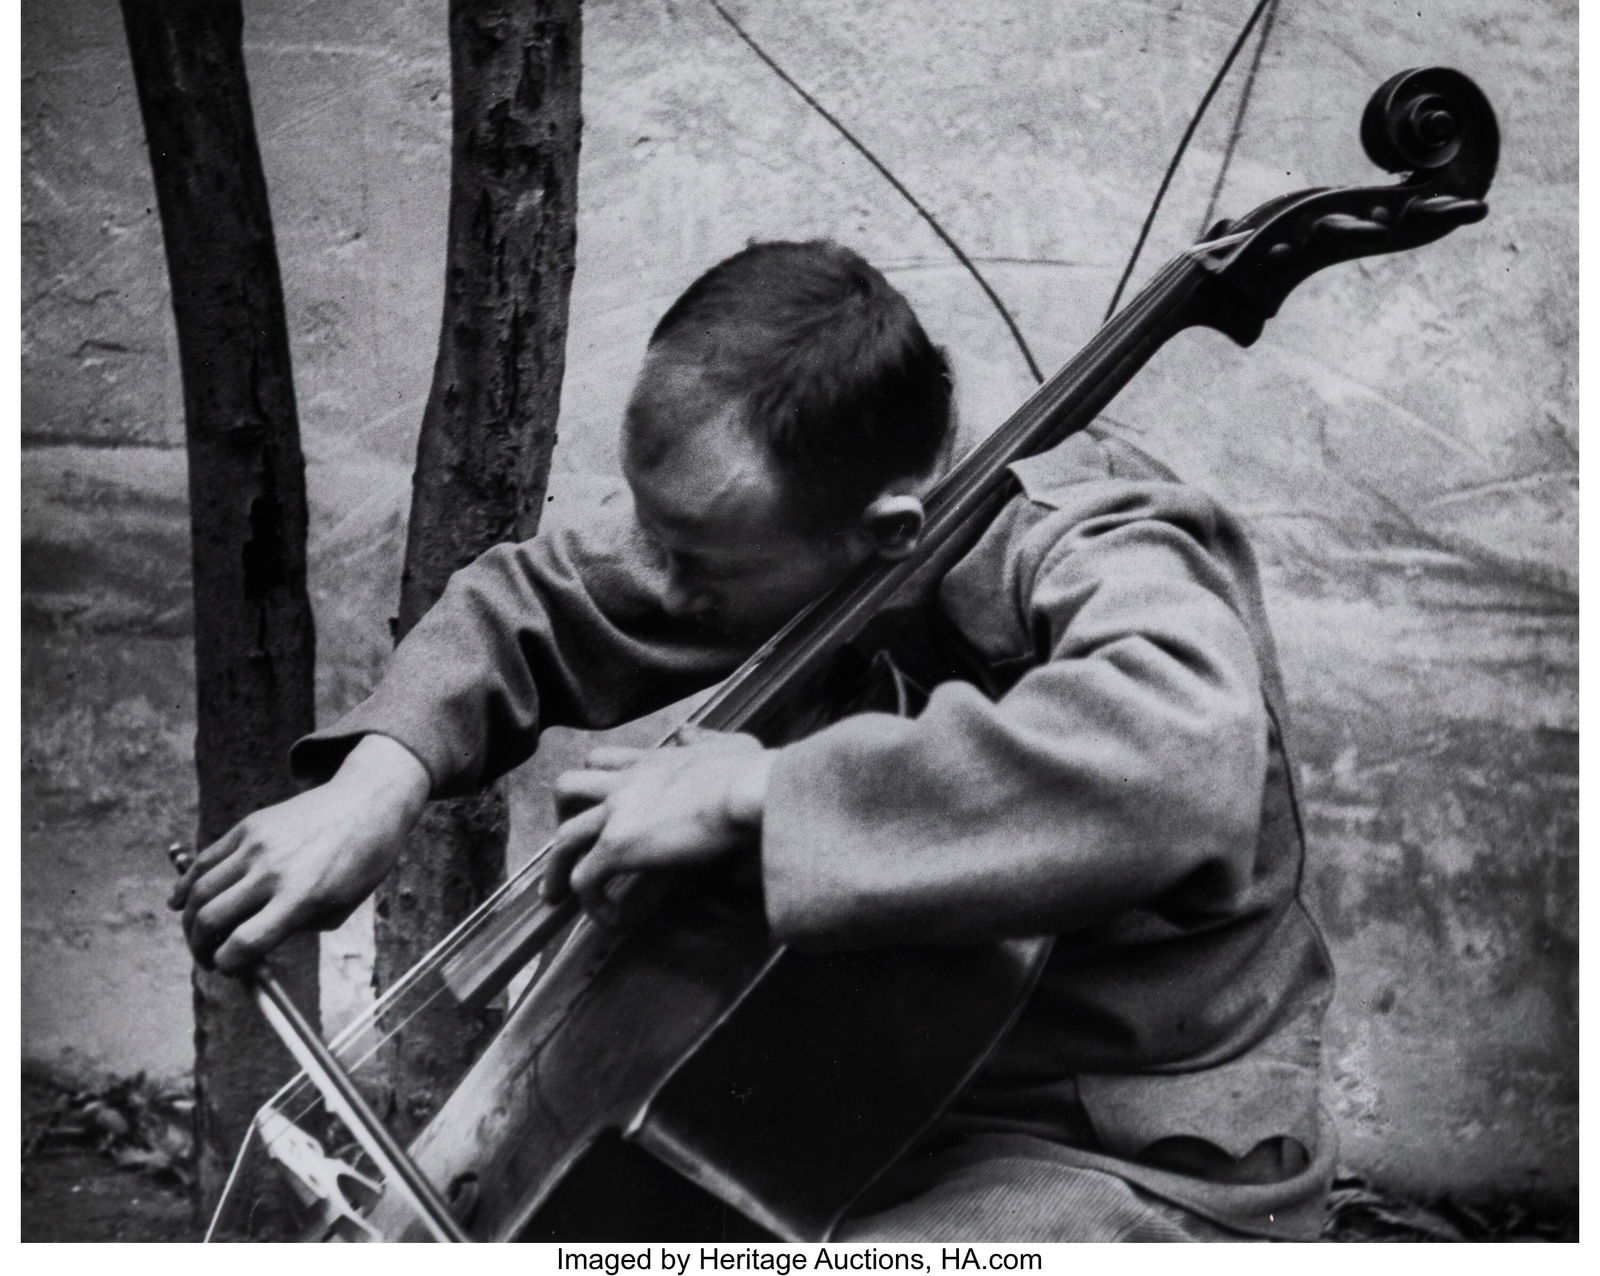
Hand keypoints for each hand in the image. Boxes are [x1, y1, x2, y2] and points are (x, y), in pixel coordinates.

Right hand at [168, 735, 430, 972]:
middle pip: (210, 919)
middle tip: (208, 957)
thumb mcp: (339, 907)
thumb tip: (248, 948)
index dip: (228, 964)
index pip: (244, 943)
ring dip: (189, 921)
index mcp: (302, 896)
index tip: (228, 968)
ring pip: (199, 891)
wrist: (368, 802)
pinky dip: (185, 885)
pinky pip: (204, 860)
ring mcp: (256, 845)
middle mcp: (273, 871)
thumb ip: (293, 929)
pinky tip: (179, 902)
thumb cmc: (361, 862)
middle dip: (201, 948)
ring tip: (197, 934)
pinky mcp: (248, 826)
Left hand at [540, 727, 772, 923]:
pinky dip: (590, 900)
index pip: (603, 760)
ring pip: (564, 836)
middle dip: (562, 815)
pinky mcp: (618, 844)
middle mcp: (626, 781)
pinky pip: (586, 878)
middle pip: (568, 788)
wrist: (748, 790)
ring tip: (558, 896)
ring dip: (557, 868)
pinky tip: (610, 919)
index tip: (595, 805)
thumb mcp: (729, 744)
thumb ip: (704, 739)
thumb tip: (688, 733)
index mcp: (651, 761)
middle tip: (569, 844)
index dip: (593, 782)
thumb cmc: (752, 772)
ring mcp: (617, 812)